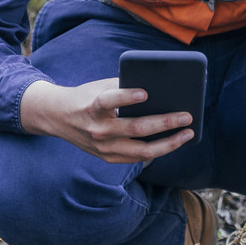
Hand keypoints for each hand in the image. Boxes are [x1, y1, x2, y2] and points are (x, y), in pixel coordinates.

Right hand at [19, 77, 195, 163]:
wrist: (58, 118)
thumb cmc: (86, 97)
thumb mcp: (99, 86)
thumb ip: (123, 87)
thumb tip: (158, 91)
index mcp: (92, 107)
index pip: (108, 101)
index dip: (126, 97)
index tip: (145, 93)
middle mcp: (98, 129)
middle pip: (135, 128)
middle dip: (165, 123)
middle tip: (186, 116)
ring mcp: (103, 147)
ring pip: (142, 150)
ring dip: (168, 143)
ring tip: (187, 133)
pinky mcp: (107, 157)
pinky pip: (137, 158)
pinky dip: (157, 150)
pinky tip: (173, 142)